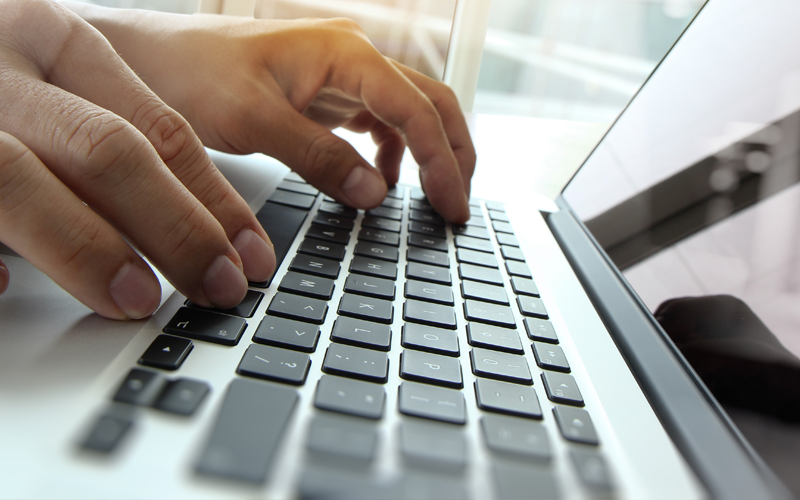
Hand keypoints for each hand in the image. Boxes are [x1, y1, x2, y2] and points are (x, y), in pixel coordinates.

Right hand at [0, 0, 275, 317]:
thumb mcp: (49, 78)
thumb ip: (109, 132)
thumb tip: (200, 222)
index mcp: (54, 39)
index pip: (160, 128)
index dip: (213, 200)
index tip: (250, 256)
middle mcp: (0, 66)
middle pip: (106, 151)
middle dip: (174, 228)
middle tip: (216, 288)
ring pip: (20, 181)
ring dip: (85, 248)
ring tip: (135, 300)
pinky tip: (4, 290)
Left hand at [68, 6, 475, 222]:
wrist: (149, 59)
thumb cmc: (191, 74)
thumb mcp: (253, 120)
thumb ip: (317, 156)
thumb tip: (375, 192)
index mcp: (345, 53)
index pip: (417, 110)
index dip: (442, 161)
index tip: (452, 206)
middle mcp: (352, 58)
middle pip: (430, 104)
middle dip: (453, 154)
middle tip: (457, 206)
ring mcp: (341, 76)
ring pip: (409, 113)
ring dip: (429, 154)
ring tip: (435, 199)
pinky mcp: (325, 95)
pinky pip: (377, 123)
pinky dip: (392, 154)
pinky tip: (383, 181)